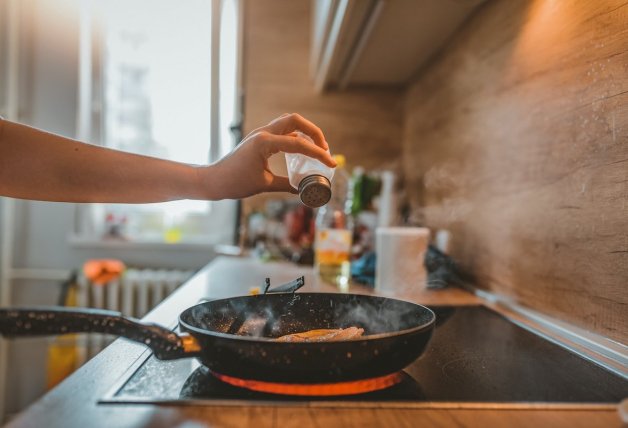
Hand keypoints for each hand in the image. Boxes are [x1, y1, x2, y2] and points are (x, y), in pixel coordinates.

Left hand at [203, 113, 336, 199]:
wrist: (214, 180)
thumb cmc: (235, 182)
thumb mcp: (264, 185)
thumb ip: (286, 185)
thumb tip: (303, 190)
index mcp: (264, 143)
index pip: (298, 143)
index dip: (318, 154)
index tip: (330, 163)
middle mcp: (263, 133)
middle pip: (296, 120)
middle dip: (314, 132)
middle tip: (324, 149)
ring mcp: (260, 134)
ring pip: (289, 122)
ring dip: (306, 132)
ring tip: (317, 148)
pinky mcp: (259, 139)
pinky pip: (282, 132)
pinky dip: (295, 137)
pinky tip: (302, 151)